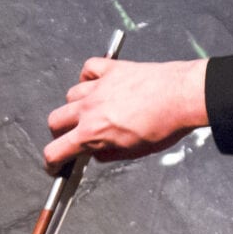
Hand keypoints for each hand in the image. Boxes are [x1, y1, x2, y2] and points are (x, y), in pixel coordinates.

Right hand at [44, 57, 208, 170]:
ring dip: (75, 106)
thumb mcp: (135, 152)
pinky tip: (97, 84)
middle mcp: (89, 108)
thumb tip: (97, 153)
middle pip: (55, 120)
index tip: (53, 164)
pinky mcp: (110, 69)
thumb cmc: (164, 126)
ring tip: (90, 111)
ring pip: (70, 95)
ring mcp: (98, 86)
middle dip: (60, 132)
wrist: (180, 98)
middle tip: (71, 136)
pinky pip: (88, 69)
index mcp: (93, 133)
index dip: (52, 161)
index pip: (56, 150)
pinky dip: (88, 77)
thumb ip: (109, 154)